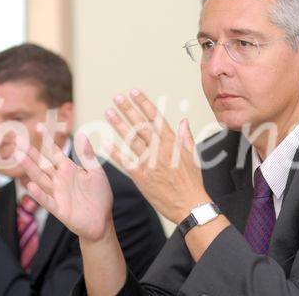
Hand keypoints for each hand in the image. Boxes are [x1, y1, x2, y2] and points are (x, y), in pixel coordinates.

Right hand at [17, 133, 113, 241]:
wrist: (101, 221)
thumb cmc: (99, 196)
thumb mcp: (96, 172)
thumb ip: (87, 155)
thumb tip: (82, 134)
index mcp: (68, 170)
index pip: (54, 152)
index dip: (47, 140)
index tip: (38, 125)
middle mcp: (59, 180)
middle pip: (42, 164)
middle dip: (30, 152)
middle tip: (17, 139)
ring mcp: (58, 194)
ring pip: (40, 179)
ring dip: (30, 168)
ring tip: (19, 156)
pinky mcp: (60, 209)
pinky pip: (47, 201)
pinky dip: (39, 195)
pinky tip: (30, 186)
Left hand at [104, 90, 210, 223]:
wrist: (189, 205)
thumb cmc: (192, 183)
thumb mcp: (193, 156)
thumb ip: (186, 137)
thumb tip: (183, 121)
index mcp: (172, 143)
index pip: (156, 117)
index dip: (144, 103)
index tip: (135, 92)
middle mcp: (160, 150)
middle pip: (141, 125)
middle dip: (128, 109)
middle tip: (117, 98)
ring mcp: (150, 162)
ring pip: (132, 139)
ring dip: (119, 125)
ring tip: (108, 113)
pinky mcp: (142, 177)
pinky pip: (126, 161)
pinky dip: (115, 152)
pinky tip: (105, 142)